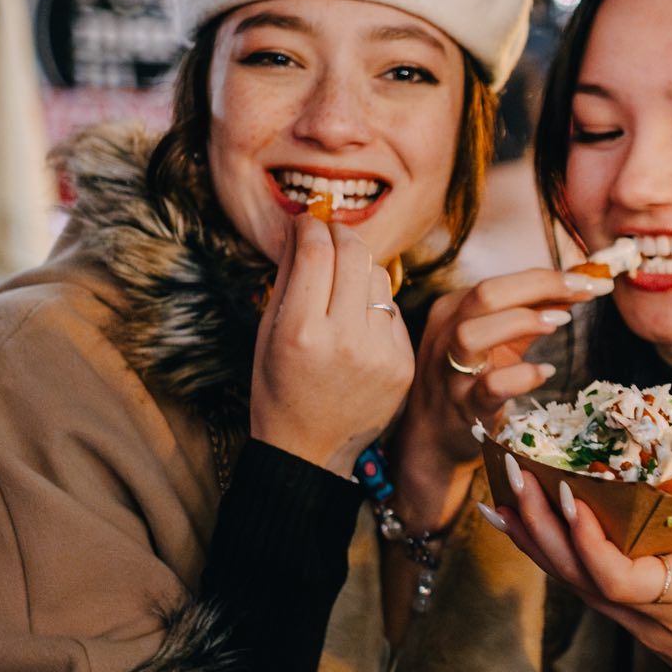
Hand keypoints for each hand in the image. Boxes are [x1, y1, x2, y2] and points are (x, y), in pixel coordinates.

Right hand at [249, 213, 415, 475]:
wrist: (311, 451)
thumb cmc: (279, 390)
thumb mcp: (268, 334)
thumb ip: (286, 278)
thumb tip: (300, 227)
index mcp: (300, 332)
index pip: (314, 253)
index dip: (311, 226)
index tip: (307, 220)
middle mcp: (344, 340)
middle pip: (354, 254)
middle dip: (340, 234)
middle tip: (329, 233)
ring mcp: (380, 353)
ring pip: (379, 277)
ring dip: (359, 267)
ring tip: (341, 280)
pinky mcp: (404, 364)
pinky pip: (393, 310)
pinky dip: (375, 304)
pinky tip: (358, 320)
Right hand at [388, 266, 610, 525]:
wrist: (433, 432)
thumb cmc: (471, 378)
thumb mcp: (498, 339)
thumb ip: (530, 312)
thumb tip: (576, 287)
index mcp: (455, 309)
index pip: (500, 280)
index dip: (548, 277)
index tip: (591, 280)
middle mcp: (447, 333)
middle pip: (485, 294)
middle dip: (541, 285)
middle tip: (586, 291)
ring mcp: (450, 371)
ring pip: (471, 333)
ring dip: (521, 321)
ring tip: (561, 321)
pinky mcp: (463, 406)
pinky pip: (489, 387)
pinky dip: (521, 376)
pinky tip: (545, 371)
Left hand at [484, 455, 671, 671]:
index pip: (620, 576)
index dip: (588, 537)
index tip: (571, 493)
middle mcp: (653, 613)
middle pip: (578, 573)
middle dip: (541, 520)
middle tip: (514, 468)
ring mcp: (639, 626)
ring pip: (573, 581)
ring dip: (535, 536)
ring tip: (502, 492)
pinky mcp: (637, 627)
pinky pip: (586, 588)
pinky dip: (553, 555)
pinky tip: (527, 531)